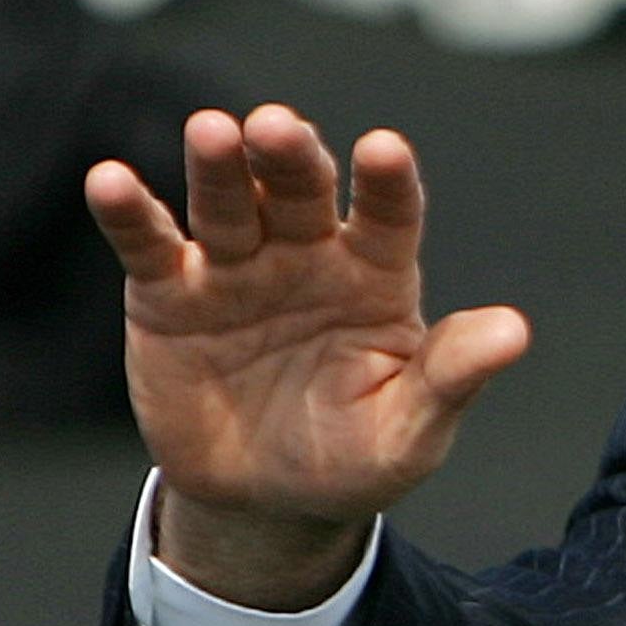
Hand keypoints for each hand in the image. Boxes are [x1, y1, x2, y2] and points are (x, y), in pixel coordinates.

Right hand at [85, 105, 529, 606]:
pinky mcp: (169, 294)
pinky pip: (150, 246)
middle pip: (300, 192)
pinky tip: (110, 181)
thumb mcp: (412, 429)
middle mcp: (308, 254)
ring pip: (227, 204)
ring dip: (218, 168)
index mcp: (377, 274)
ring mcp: (237, 267)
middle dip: (290, 157)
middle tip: (277, 125)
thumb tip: (515, 332)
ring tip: (211, 131)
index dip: (386, 182)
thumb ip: (452, 375)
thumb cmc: (357, 456)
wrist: (270, 500)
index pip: (389, 215)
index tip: (384, 149)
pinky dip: (129, 213)